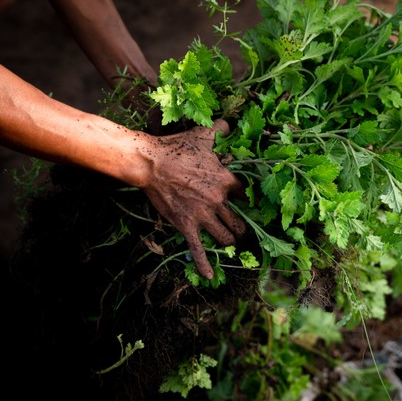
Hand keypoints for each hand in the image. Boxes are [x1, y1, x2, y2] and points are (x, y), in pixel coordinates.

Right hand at [140, 119, 244, 278]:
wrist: (150, 162)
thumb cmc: (177, 148)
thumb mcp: (203, 135)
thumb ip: (221, 129)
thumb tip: (229, 123)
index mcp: (226, 180)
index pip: (247, 195)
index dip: (250, 201)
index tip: (252, 205)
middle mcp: (218, 200)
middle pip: (239, 221)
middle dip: (241, 227)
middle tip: (242, 229)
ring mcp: (202, 215)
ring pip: (225, 237)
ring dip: (230, 241)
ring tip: (231, 241)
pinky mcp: (187, 225)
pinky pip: (198, 249)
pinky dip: (204, 264)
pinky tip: (209, 276)